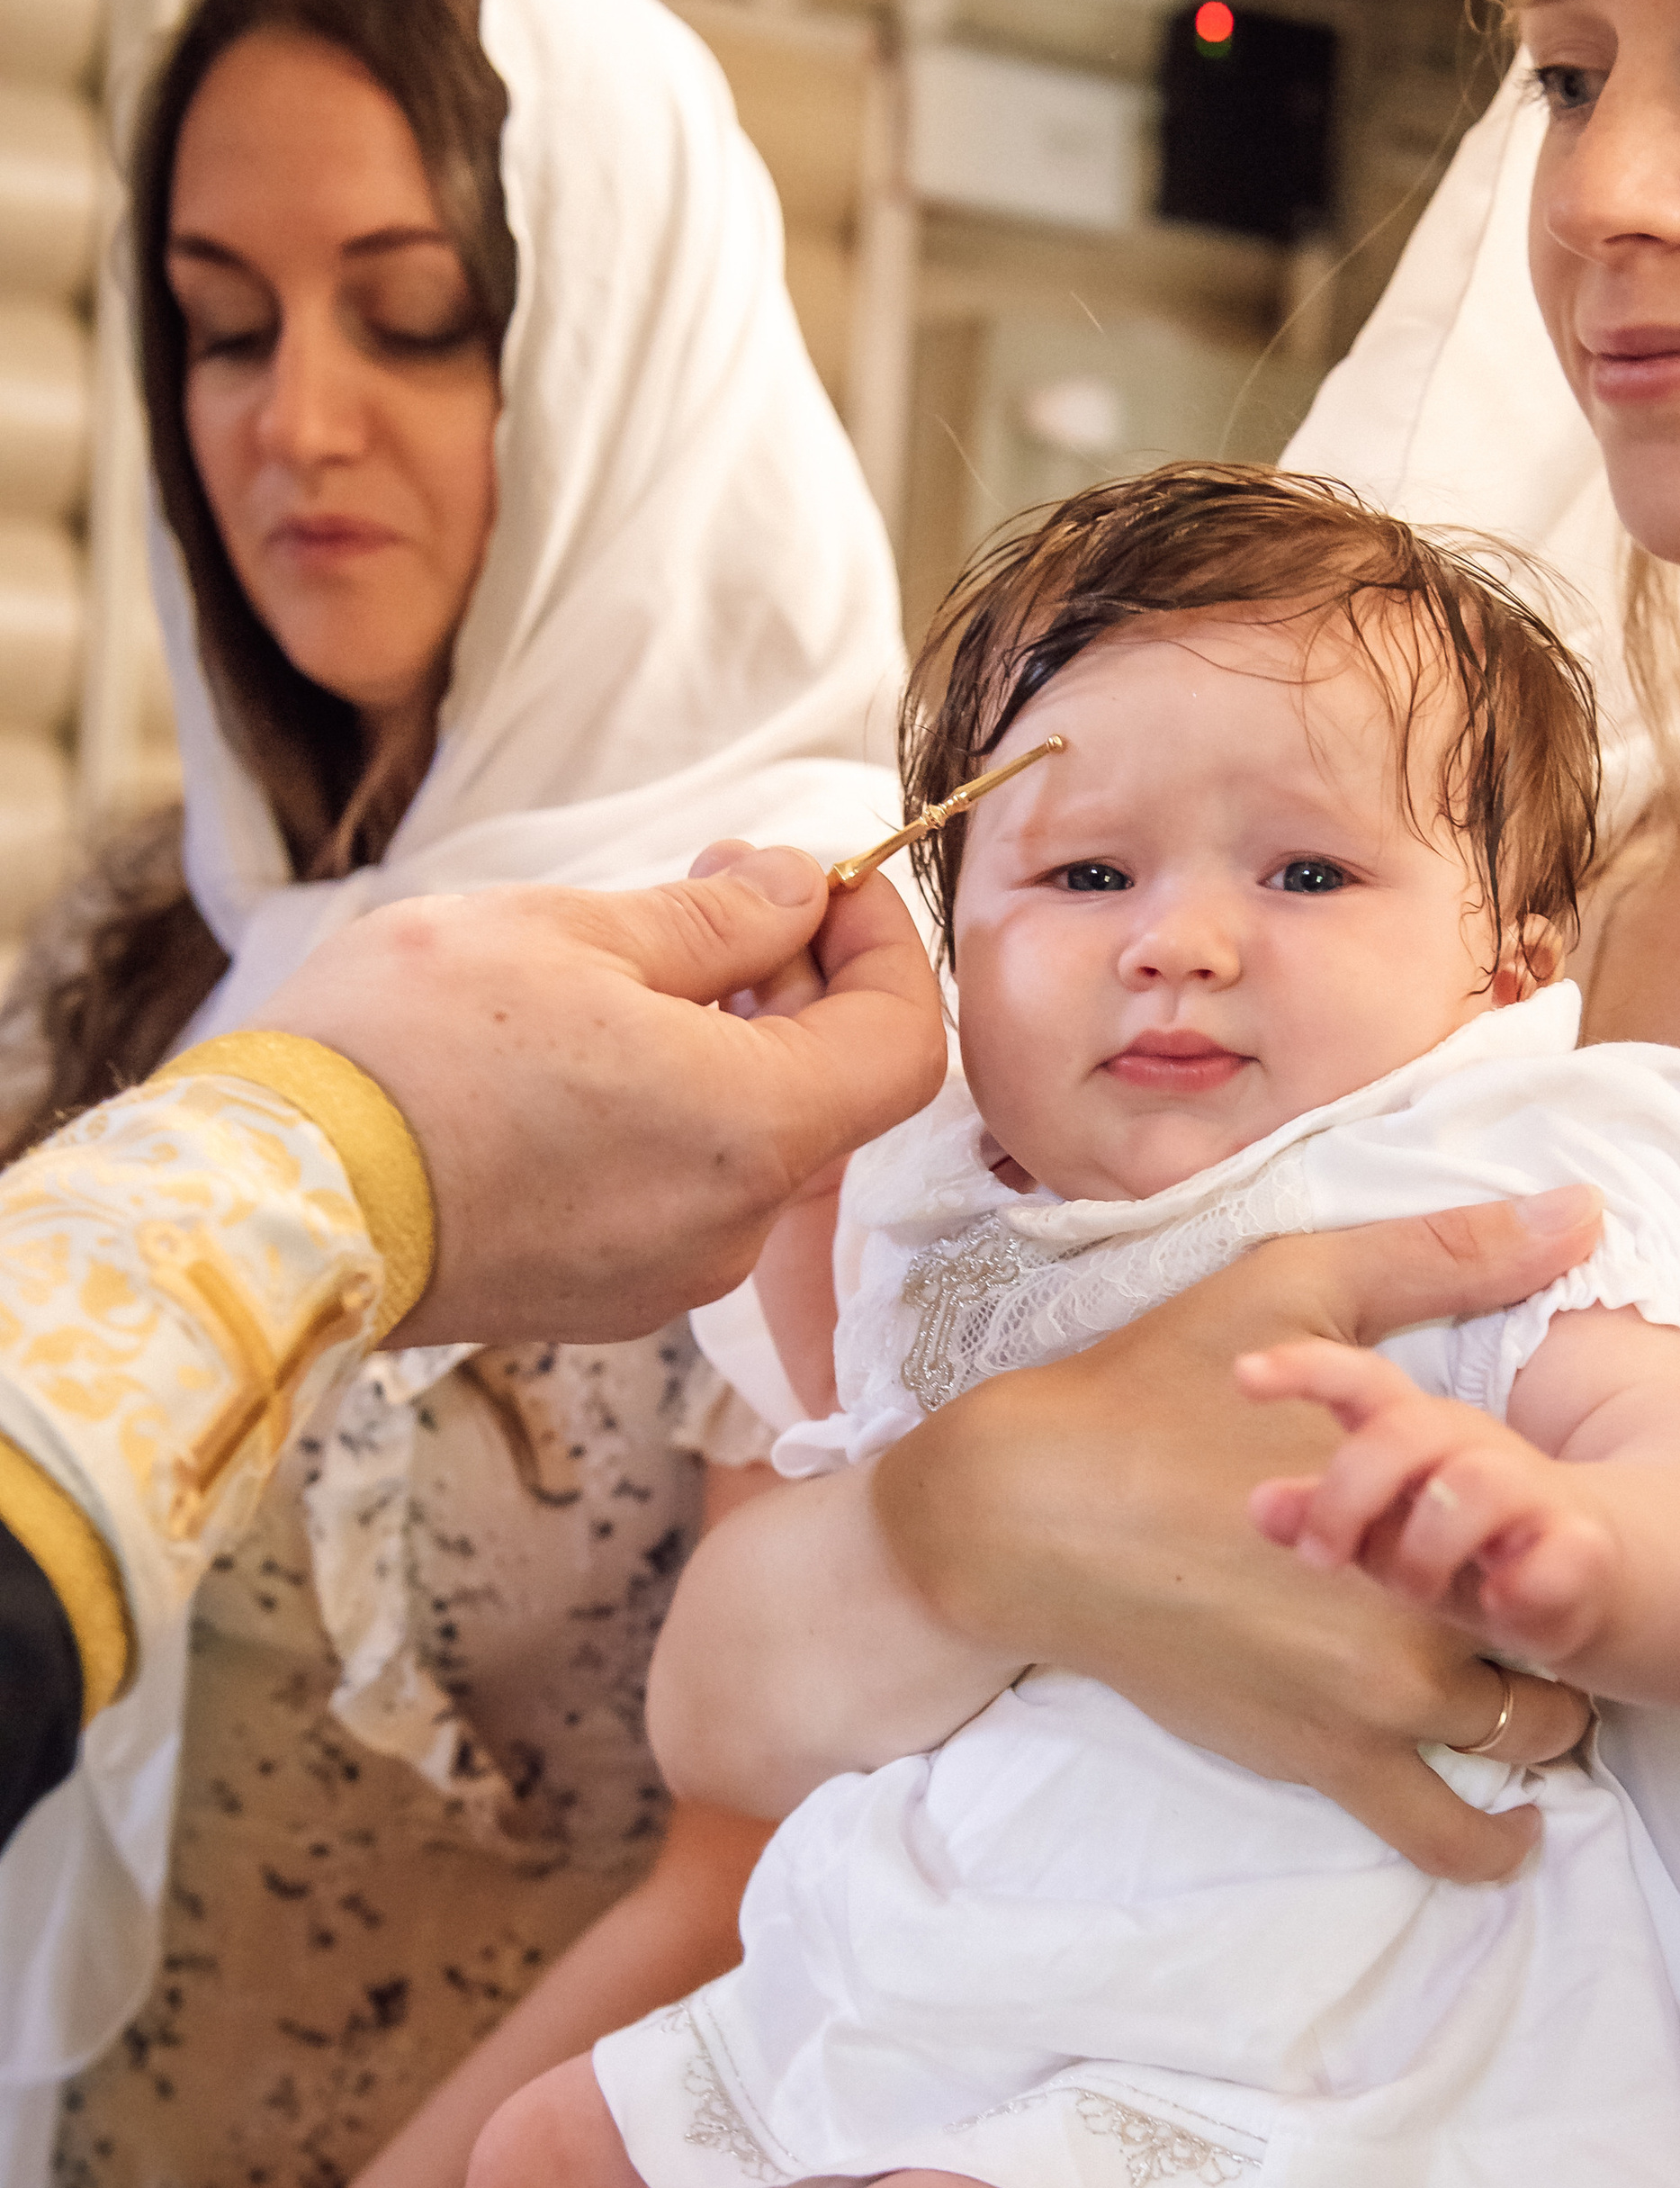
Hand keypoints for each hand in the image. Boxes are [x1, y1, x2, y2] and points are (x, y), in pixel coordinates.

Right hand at [264, 850, 946, 1345]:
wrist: (267, 1198)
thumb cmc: (406, 1048)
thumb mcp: (573, 932)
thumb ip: (717, 918)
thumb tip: (799, 892)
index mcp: (750, 1129)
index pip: (903, 1045)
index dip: (885, 952)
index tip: (829, 888)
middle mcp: (731, 1226)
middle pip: (829, 1095)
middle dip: (797, 981)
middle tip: (717, 888)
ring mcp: (667, 1276)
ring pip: (751, 1143)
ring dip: (728, 1043)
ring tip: (630, 964)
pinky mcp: (602, 1299)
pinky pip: (681, 1192)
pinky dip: (671, 1112)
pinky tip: (585, 1053)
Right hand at [870, 1188, 1602, 1877]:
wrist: (1024, 1514)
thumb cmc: (1154, 1391)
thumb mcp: (1300, 1291)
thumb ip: (1448, 1257)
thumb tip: (1582, 1212)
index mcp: (1429, 1502)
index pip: (1570, 1537)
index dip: (1581, 1528)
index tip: (1571, 1518)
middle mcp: (1420, 1620)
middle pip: (1566, 1642)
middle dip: (1571, 1621)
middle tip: (1557, 1596)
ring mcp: (1371, 1708)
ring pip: (1527, 1744)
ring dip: (1543, 1721)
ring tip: (1535, 1685)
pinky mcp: (1317, 1762)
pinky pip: (1442, 1837)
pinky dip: (1486, 1840)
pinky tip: (1508, 1829)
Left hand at [1241, 1340, 1619, 1677]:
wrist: (1599, 1574)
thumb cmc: (1464, 1547)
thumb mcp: (1386, 1527)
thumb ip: (1325, 1513)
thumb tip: (1258, 1507)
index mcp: (1419, 1432)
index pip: (1361, 1381)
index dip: (1304, 1370)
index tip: (1242, 1376)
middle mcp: (1475, 1451)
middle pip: (1409, 1432)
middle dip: (1351, 1491)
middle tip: (1321, 1558)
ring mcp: (1535, 1498)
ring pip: (1478, 1485)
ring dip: (1429, 1543)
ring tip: (1417, 1590)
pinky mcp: (1585, 1553)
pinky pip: (1562, 1557)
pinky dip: (1527, 1582)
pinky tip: (1500, 1605)